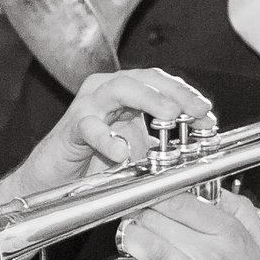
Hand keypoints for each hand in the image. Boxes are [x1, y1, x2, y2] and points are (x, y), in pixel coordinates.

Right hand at [46, 68, 221, 177]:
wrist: (51, 180)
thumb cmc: (92, 162)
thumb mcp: (137, 152)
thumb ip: (162, 145)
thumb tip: (199, 148)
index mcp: (125, 94)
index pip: (161, 83)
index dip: (187, 96)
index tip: (208, 116)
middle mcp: (107, 91)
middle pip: (146, 78)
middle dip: (176, 93)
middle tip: (197, 111)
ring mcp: (88, 105)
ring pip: (121, 90)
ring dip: (150, 100)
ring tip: (169, 116)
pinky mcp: (71, 126)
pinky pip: (89, 125)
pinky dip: (107, 138)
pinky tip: (121, 152)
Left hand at [114, 188, 259, 259]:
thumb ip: (244, 213)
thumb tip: (219, 192)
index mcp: (231, 236)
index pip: (180, 199)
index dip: (157, 196)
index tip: (149, 199)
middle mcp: (211, 256)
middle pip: (155, 218)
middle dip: (139, 219)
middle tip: (138, 225)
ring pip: (143, 245)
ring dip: (130, 244)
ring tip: (133, 248)